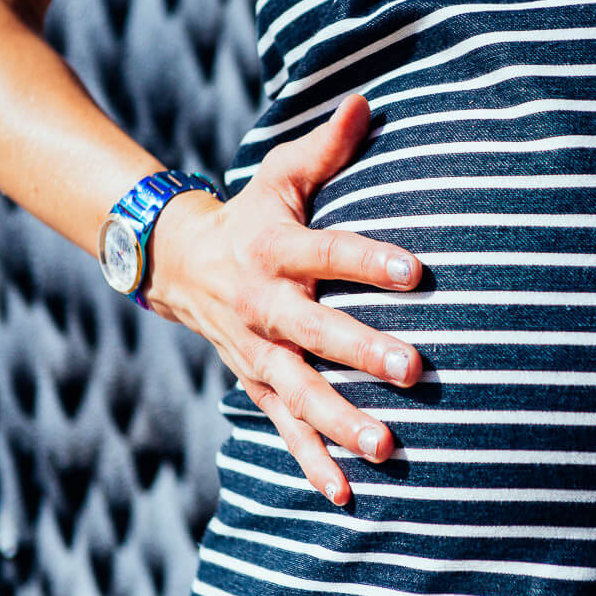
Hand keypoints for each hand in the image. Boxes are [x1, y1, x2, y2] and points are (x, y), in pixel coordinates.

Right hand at [144, 93, 422, 506]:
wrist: (177, 264)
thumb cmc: (250, 215)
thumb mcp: (279, 176)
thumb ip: (328, 147)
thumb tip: (371, 101)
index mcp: (273, 250)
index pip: (328, 253)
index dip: (370, 260)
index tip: (418, 272)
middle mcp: (264, 307)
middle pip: (314, 331)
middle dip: (360, 352)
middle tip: (413, 369)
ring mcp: (257, 354)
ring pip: (298, 392)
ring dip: (340, 421)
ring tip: (387, 446)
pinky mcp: (257, 385)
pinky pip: (284, 430)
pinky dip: (312, 464)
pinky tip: (347, 494)